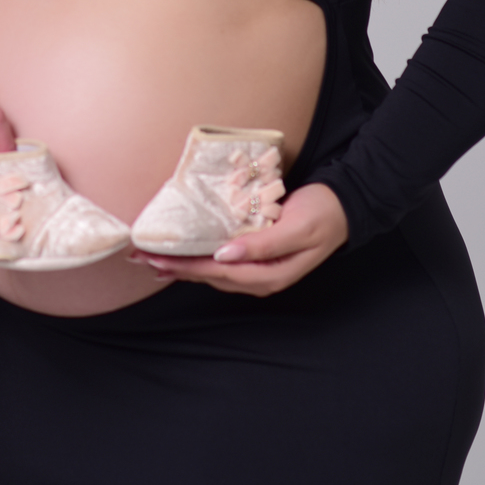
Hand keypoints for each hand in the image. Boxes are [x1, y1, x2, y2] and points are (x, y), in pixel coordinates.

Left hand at [128, 182, 348, 296]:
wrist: (344, 207)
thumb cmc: (322, 214)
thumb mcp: (296, 227)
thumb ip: (263, 244)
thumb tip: (224, 255)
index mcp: (270, 274)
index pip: (218, 272)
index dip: (186, 267)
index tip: (158, 260)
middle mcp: (261, 278)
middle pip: (210, 276)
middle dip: (175, 269)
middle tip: (140, 259)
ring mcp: (259, 270)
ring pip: (213, 272)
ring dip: (183, 265)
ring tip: (152, 259)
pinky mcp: (257, 257)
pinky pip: (221, 262)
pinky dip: (198, 258)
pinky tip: (183, 255)